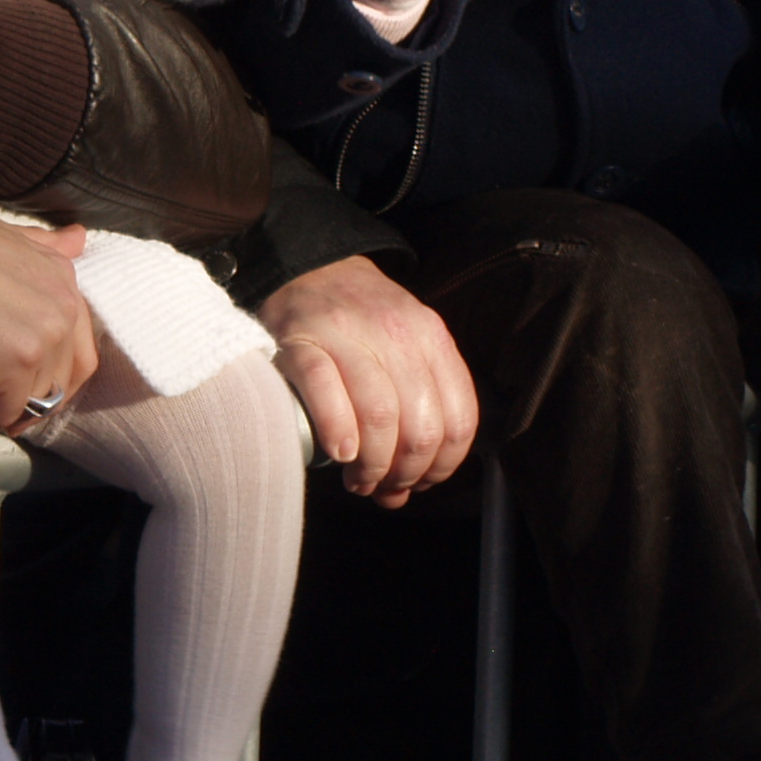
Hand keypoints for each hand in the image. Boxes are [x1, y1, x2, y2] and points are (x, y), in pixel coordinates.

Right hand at [0, 204, 101, 437]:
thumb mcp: (4, 234)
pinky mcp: (12, 366)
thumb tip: (77, 238)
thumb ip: (42, 245)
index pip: (79, 349)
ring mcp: (40, 339)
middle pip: (62, 380)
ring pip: (34, 401)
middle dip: (34, 400)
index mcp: (62, 278)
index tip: (30, 388)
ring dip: (9, 409)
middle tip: (6, 409)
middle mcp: (61, 310)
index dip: (54, 375)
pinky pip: (4, 411)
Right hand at [258, 253, 479, 503]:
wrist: (309, 269)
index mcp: (431, 337)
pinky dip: (337, 430)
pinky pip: (326, 391)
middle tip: (382, 486)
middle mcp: (396, 332)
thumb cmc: (359, 323)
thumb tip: (405, 491)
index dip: (442, 467)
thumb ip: (416, 411)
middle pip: (420, 426)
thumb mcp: (406, 347)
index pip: (458, 420)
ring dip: (370, 465)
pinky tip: (339, 453)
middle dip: (403, 472)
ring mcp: (347, 333)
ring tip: (357, 479)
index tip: (418, 483)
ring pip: (378, 415)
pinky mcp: (302, 339)